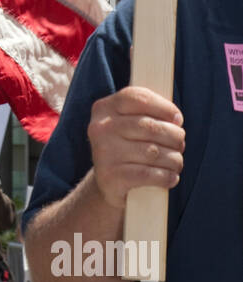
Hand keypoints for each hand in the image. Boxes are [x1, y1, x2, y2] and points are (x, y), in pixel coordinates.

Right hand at [87, 86, 184, 210]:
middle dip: (174, 136)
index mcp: (104, 109)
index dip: (164, 107)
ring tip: (176, 162)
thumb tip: (175, 119)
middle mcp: (100, 128)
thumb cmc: (127, 148)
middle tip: (180, 144)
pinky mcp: (110, 176)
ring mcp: (103, 153)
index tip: (177, 120)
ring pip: (153, 152)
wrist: (107, 183)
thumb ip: (149, 113)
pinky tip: (171, 177)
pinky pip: (148, 175)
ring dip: (174, 159)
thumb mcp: (129, 124)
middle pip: (150, 127)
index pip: (139, 98)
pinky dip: (166, 176)